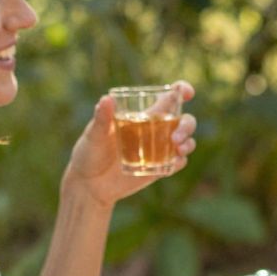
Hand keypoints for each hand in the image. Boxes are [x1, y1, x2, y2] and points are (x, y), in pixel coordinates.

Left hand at [65, 83, 196, 207]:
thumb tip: (107, 99)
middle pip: (184, 120)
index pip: (168, 98)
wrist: (88, 184)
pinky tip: (174, 163)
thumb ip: (101, 118)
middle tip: (176, 137)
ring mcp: (158, 150)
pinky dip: (179, 162)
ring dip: (188, 143)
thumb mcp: (93, 135)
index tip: (187, 92)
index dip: (182, 91)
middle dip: (187, 125)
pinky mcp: (158, 169)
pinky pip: (177, 164)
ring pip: (185, 142)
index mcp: (142, 115)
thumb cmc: (89, 153)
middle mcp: (155, 130)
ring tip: (177, 148)